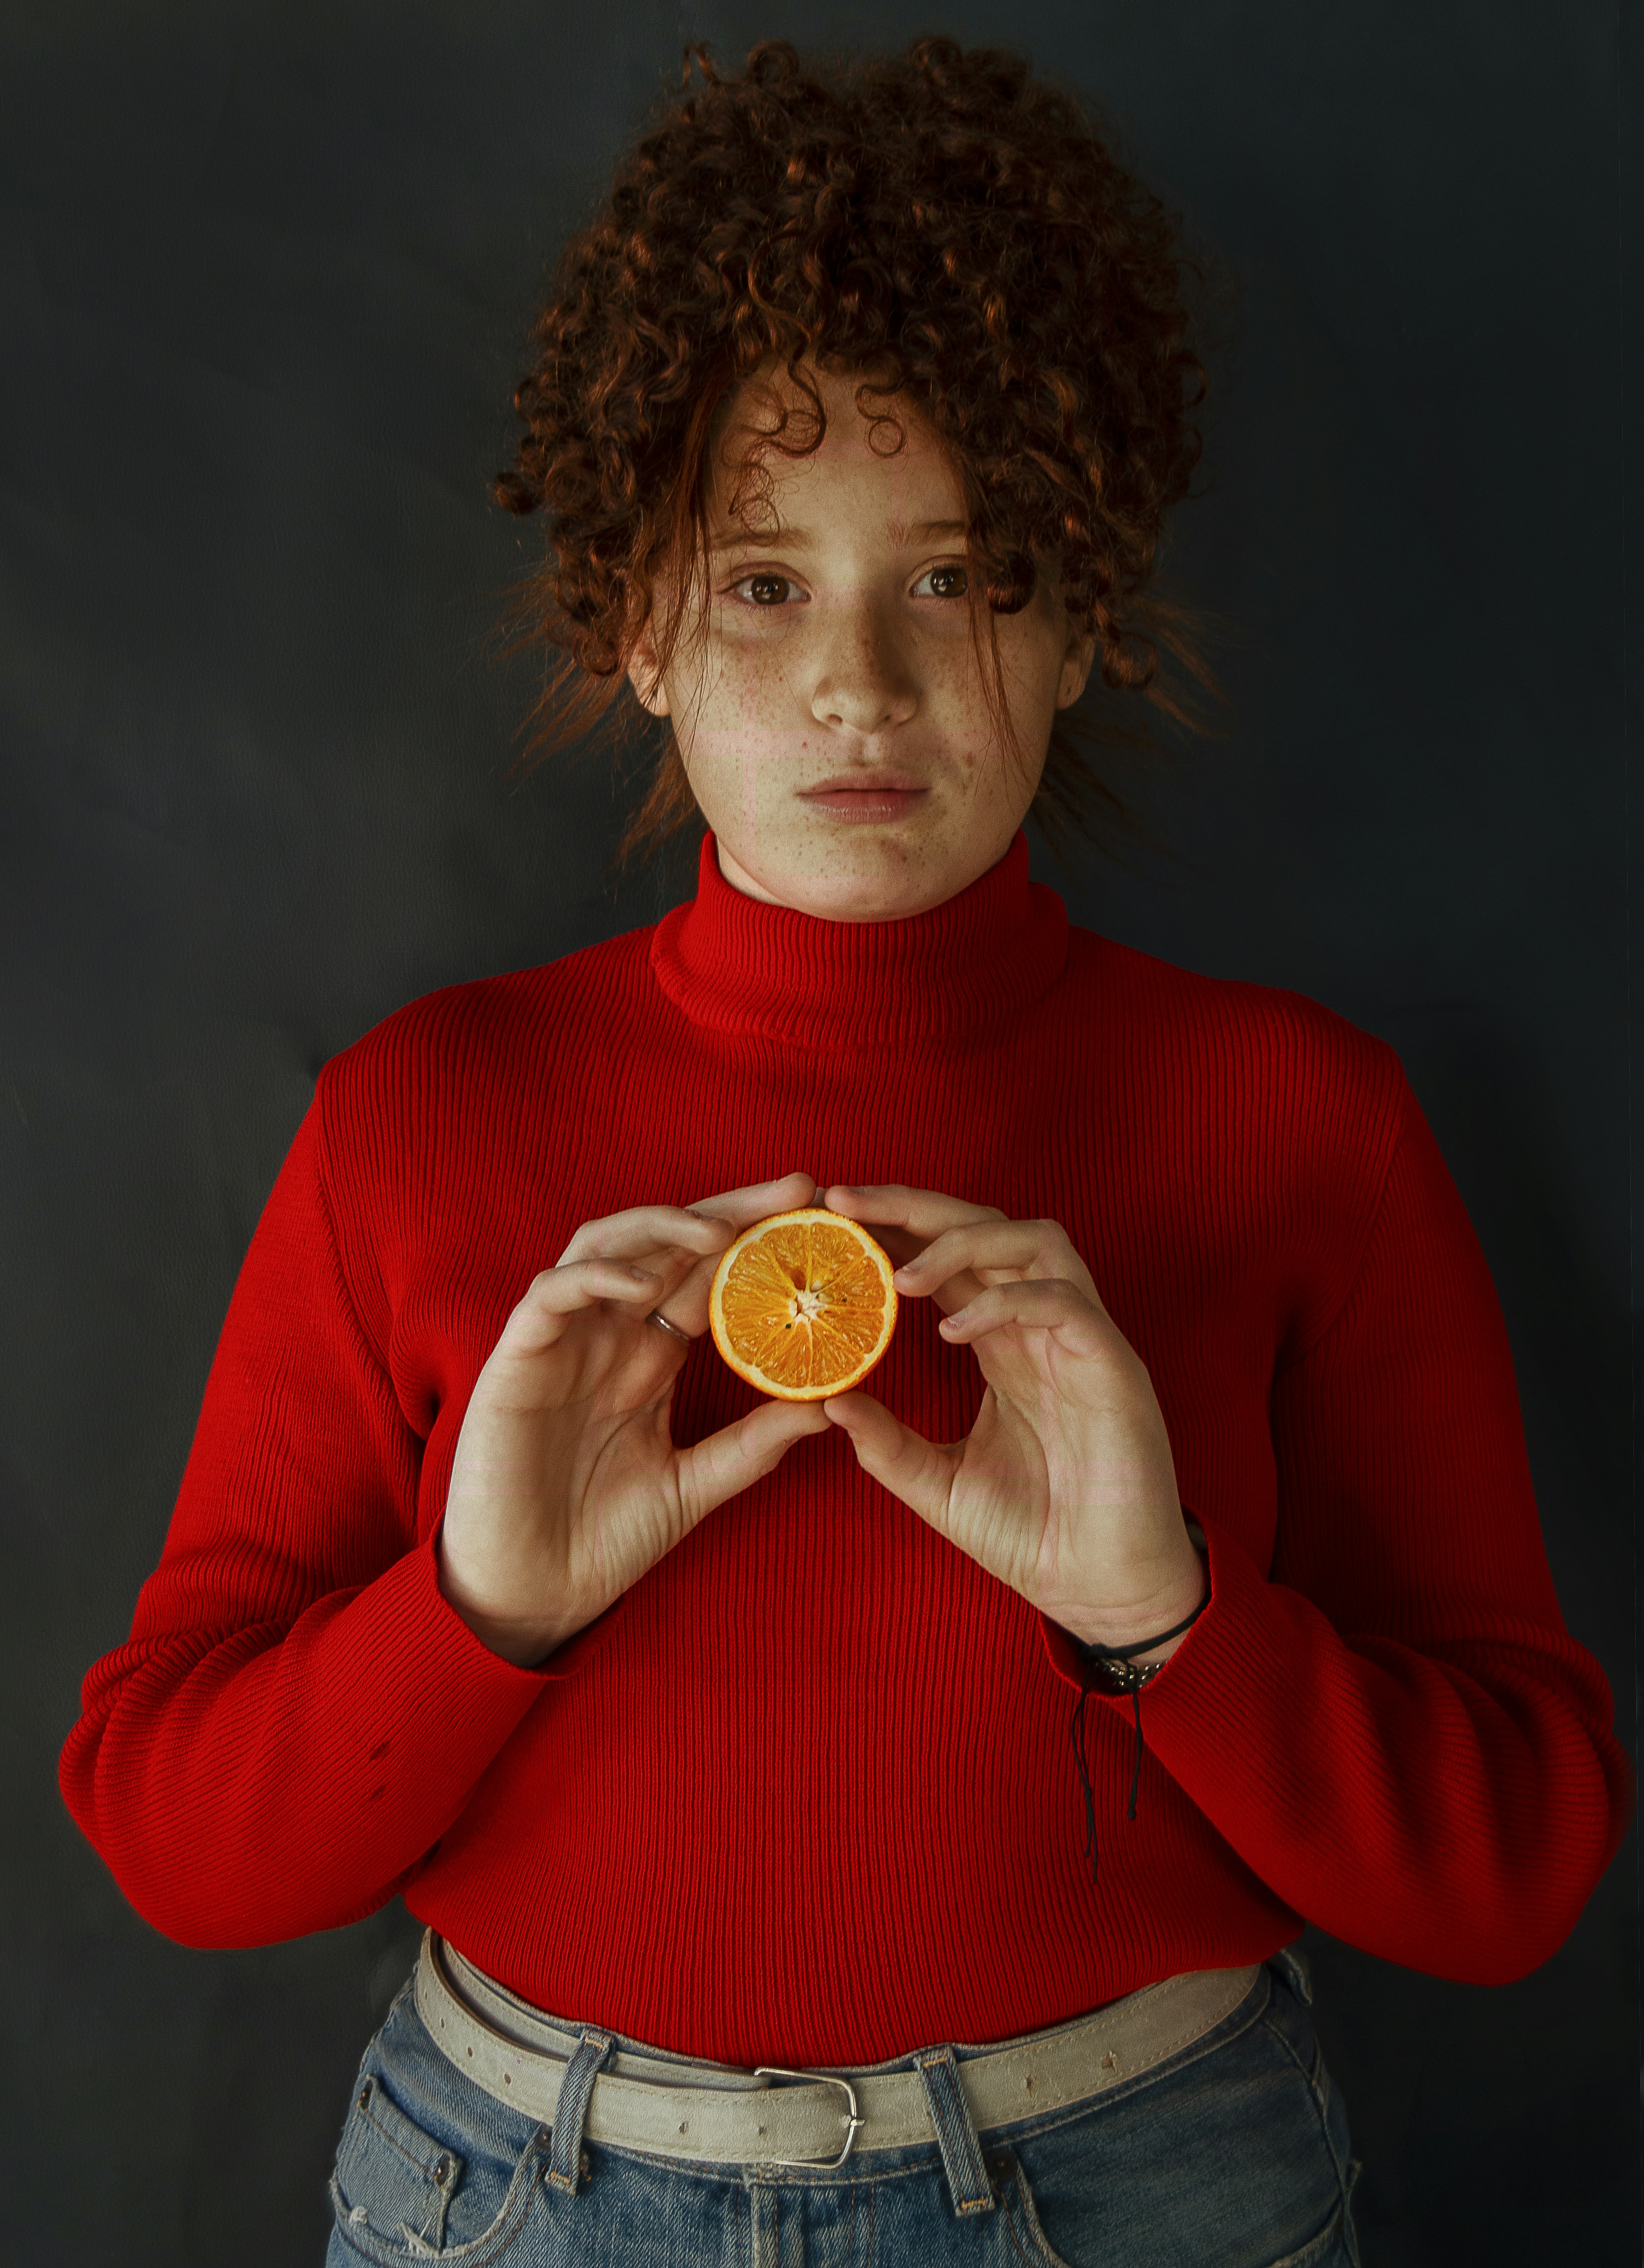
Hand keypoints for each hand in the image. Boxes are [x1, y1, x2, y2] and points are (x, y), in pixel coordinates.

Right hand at [438, 1171, 828, 1664]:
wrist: (531, 1593)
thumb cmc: (603, 1540)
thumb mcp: (695, 1486)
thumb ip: (753, 1445)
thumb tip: (831, 1405)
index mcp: (650, 1359)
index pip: (708, 1278)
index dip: (758, 1244)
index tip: (821, 1222)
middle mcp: (608, 1337)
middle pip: (668, 1245)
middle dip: (729, 1211)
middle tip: (795, 1188)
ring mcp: (562, 1342)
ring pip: (606, 1247)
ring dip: (661, 1228)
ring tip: (720, 1232)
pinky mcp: (517, 1359)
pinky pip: (553, 1293)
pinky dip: (596, 1278)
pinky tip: (642, 1283)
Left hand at [820, 1184, 1205, 1658]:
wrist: (1103, 1589)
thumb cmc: (1032, 1536)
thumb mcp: (939, 1487)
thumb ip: (887, 1446)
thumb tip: (826, 1404)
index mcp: (1003, 1345)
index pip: (948, 1261)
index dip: (893, 1232)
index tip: (829, 1221)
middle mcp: (1041, 1327)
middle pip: (986, 1225)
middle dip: (914, 1206)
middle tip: (844, 1202)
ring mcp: (1082, 1338)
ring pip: (1034, 1238)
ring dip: (963, 1240)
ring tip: (901, 1276)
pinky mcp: (1111, 1364)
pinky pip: (1062, 1301)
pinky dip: (1006, 1300)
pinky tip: (952, 1329)